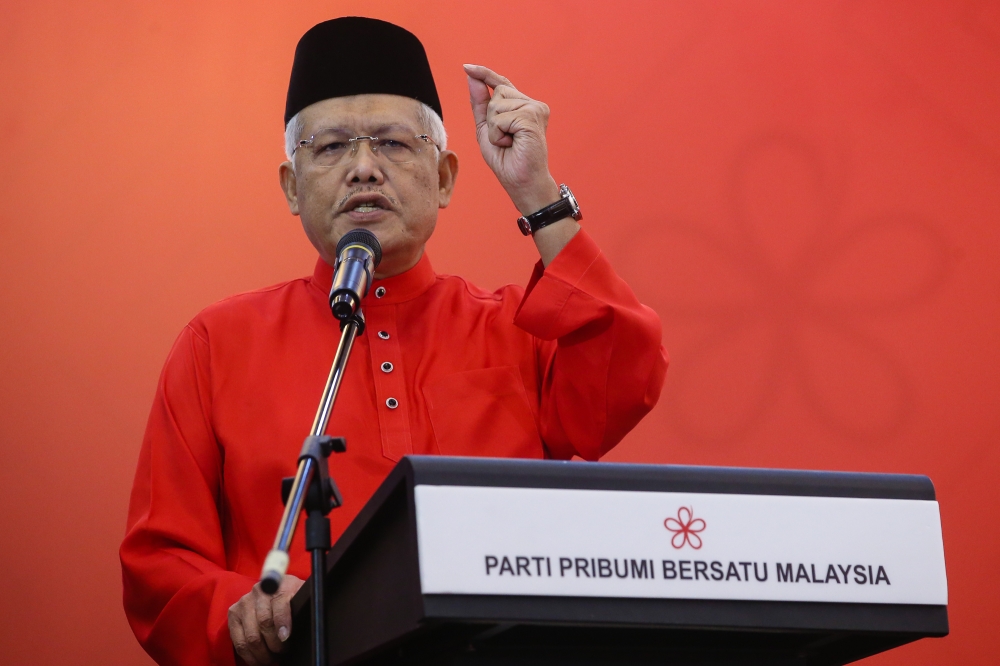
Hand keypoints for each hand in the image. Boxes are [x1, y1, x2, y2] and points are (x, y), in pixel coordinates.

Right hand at [229, 575, 303, 665]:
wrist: (274, 588)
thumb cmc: (291, 597)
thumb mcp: (301, 596)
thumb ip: (302, 605)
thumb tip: (312, 620)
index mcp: (280, 584)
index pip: (279, 604)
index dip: (282, 622)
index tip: (285, 637)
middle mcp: (260, 591)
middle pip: (264, 623)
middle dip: (275, 644)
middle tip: (283, 653)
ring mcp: (244, 602)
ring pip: (251, 636)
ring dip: (262, 653)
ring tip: (272, 658)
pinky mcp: (233, 613)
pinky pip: (238, 641)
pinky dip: (249, 655)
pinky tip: (259, 659)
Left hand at [464, 64, 559, 215]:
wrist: (523, 183)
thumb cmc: (507, 161)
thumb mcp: (487, 129)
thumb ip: (480, 104)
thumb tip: (471, 76)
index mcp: (523, 106)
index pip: (502, 83)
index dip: (485, 74)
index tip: (467, 67)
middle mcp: (532, 104)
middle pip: (497, 91)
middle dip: (491, 117)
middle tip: (505, 139)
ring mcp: (535, 109)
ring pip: (497, 104)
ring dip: (494, 128)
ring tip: (509, 143)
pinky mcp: (532, 116)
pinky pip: (500, 117)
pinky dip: (498, 134)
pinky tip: (511, 144)